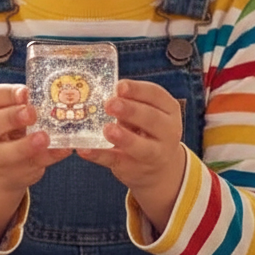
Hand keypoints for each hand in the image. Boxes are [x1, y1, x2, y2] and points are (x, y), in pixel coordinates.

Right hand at [0, 84, 70, 243]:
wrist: (1, 167)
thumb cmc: (8, 129)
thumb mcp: (7, 112)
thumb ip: (21, 103)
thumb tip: (50, 92)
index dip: (8, 94)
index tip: (26, 92)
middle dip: (12, 118)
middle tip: (32, 113)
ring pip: (6, 153)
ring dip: (26, 145)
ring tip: (44, 138)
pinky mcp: (14, 173)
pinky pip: (32, 165)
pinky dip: (50, 156)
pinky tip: (64, 149)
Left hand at [77, 79, 186, 234]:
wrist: (158, 168)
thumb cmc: (147, 130)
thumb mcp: (146, 112)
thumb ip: (130, 101)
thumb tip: (105, 90)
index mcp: (169, 110)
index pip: (156, 95)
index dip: (137, 90)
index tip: (119, 86)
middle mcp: (168, 132)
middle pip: (152, 119)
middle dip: (130, 110)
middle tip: (110, 104)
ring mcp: (154, 154)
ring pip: (142, 147)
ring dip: (124, 138)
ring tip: (107, 129)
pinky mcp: (134, 168)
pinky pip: (116, 161)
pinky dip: (99, 155)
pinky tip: (84, 149)